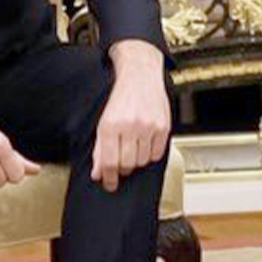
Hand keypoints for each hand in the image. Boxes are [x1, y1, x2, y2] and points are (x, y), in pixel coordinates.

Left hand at [92, 40, 170, 191]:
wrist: (140, 76)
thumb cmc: (121, 98)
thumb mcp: (104, 122)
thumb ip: (100, 150)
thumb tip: (98, 173)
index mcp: (110, 125)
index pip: (109, 162)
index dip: (109, 178)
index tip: (109, 184)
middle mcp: (130, 126)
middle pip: (126, 164)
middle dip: (122, 169)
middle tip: (121, 164)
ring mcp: (148, 126)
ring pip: (142, 161)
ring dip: (136, 161)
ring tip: (132, 149)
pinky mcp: (163, 127)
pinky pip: (156, 154)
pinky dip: (150, 154)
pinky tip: (144, 144)